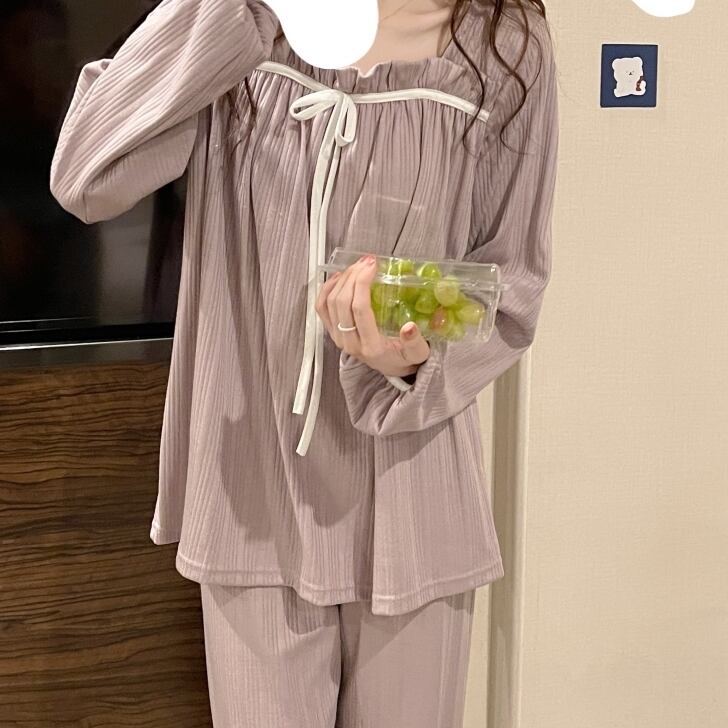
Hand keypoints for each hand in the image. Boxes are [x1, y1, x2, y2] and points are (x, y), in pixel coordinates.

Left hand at [315, 254, 430, 377]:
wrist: (390, 368)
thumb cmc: (404, 358)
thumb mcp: (418, 353)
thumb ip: (415, 342)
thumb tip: (410, 327)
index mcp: (371, 346)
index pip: (360, 309)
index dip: (363, 283)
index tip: (372, 266)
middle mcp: (350, 343)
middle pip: (342, 302)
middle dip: (353, 276)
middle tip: (367, 261)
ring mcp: (338, 338)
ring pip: (330, 302)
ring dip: (342, 279)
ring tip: (357, 266)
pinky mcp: (332, 333)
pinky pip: (322, 308)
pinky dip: (327, 289)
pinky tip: (339, 277)